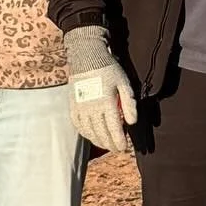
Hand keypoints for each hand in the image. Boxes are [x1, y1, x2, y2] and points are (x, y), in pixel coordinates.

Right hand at [63, 26, 138, 153]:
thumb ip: (129, 103)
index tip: (124, 148)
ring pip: (89, 132)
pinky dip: (86, 134)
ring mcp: (80, 108)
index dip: (119, 141)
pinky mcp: (73, 106)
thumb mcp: (124, 83)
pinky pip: (78, 126)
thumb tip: (132, 122)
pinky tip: (92, 136)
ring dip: (98, 142)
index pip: (114, 129)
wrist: (86, 56)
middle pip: (101, 134)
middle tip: (117, 149)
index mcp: (106, 102)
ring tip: (106, 145)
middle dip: (110, 144)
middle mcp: (91, 108)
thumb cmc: (109, 69)